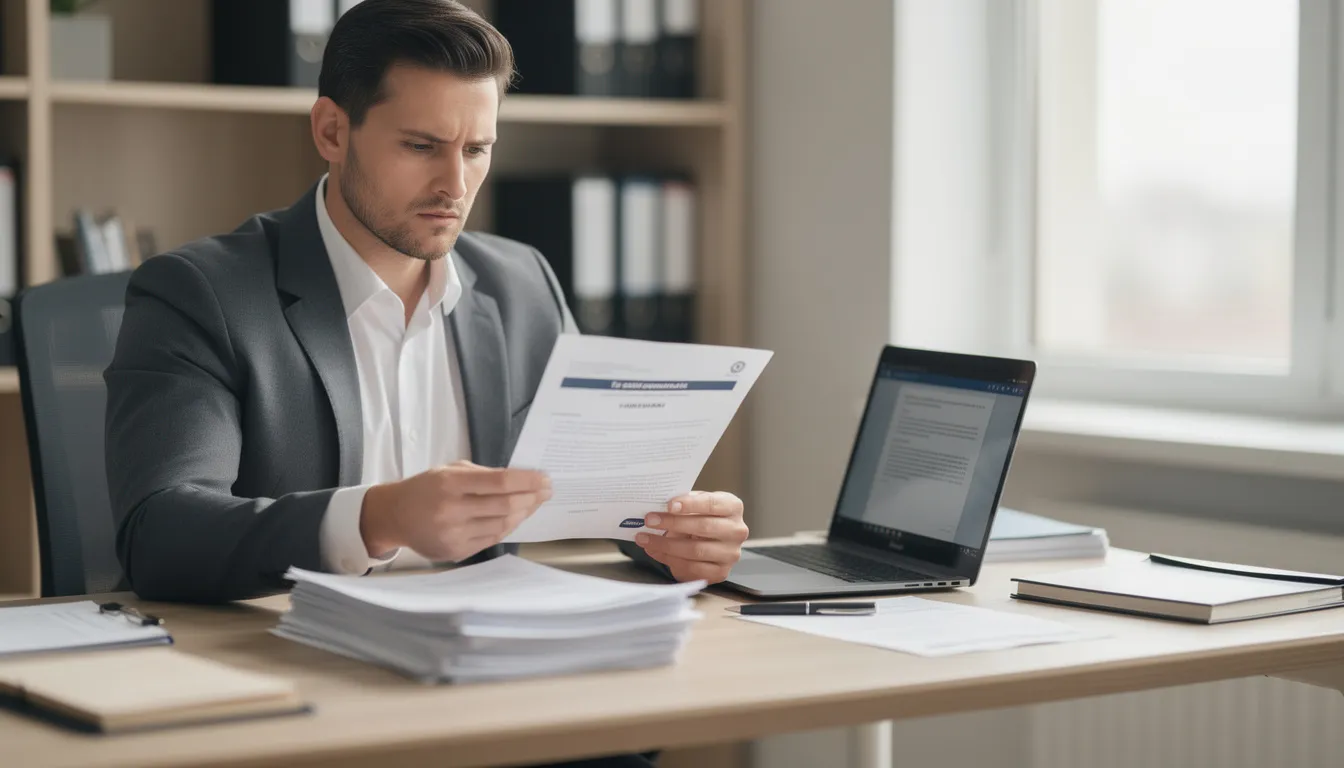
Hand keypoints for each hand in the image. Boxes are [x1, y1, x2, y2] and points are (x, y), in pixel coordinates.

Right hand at [359, 460, 550, 561]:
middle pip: (505, 505)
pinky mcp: (456, 551)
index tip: (544, 478)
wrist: (395, 516)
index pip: (500, 481)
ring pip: (502, 524)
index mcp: (451, 483)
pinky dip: (508, 527)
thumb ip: (483, 474)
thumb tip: (521, 479)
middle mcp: (452, 510)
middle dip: (532, 497)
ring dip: (524, 513)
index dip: (527, 480)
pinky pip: (492, 539)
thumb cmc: (426, 488)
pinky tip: (516, 517)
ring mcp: (454, 534)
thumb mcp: (449, 470)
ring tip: (534, 503)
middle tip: (547, 491)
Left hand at [635, 491, 747, 583]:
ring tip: (645, 538)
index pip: (712, 504)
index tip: (669, 505)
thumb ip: (682, 504)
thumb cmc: (701, 517)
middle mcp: (737, 530)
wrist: (710, 541)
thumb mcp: (696, 504)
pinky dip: (669, 559)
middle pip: (703, 527)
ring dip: (665, 544)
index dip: (690, 504)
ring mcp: (731, 554)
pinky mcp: (721, 572)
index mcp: (733, 507)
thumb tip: (656, 507)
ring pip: (695, 550)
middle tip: (650, 520)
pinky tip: (654, 550)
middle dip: (673, 523)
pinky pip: (692, 568)